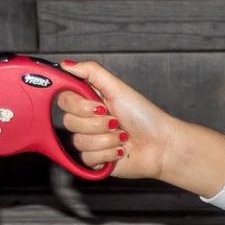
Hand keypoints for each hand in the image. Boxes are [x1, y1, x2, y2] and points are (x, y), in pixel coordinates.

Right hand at [52, 59, 174, 180]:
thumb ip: (91, 71)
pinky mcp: (95, 160)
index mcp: (90, 101)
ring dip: (105, 139)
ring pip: (78, 141)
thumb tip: (65, 64)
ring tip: (122, 137)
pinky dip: (107, 154)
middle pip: (68, 122)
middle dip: (97, 123)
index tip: (97, 105)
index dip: (78, 105)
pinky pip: (86, 158)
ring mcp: (90, 141)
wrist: (160, 145)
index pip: (64, 100)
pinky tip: (120, 150)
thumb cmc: (145, 116)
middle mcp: (88, 120)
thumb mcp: (118, 87)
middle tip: (116, 121)